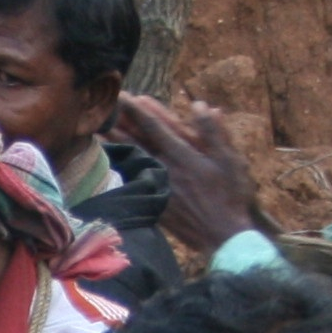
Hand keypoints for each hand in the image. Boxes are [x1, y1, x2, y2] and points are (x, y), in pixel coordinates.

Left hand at [112, 93, 266, 256]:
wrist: (225, 236)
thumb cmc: (233, 196)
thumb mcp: (231, 159)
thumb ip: (214, 131)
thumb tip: (200, 105)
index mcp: (183, 156)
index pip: (155, 128)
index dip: (137, 111)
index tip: (123, 96)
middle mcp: (166, 170)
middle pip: (136, 143)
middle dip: (119, 123)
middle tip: (103, 108)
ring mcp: (158, 188)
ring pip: (132, 161)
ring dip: (115, 145)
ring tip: (98, 131)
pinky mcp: (156, 204)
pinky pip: (134, 182)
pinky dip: (121, 169)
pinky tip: (111, 164)